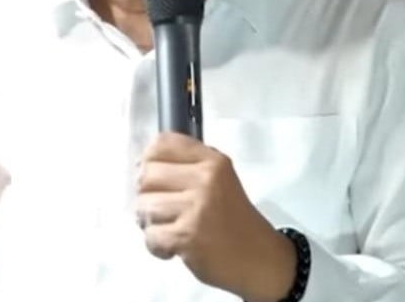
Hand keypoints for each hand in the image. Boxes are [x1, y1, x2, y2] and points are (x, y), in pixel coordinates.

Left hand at [136, 133, 295, 301]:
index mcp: (212, 161)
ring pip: (143, 205)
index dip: (149, 159)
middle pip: (146, 174)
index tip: (154, 177)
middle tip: (160, 210)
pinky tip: (172, 248)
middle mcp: (204, 179)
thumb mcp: (219, 180)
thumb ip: (188, 166)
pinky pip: (151, 235)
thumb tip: (145, 163)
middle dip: (145, 195)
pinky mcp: (187, 236)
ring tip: (168, 229)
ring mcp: (195, 208)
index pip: (163, 143)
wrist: (260, 260)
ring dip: (150, 222)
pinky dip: (157, 246)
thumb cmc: (235, 221)